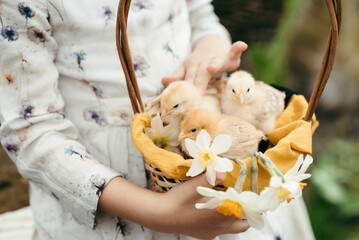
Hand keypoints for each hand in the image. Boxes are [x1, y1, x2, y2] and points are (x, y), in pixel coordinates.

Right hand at [99, 173, 248, 238]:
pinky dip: (222, 225)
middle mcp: (220, 226)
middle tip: (243, 200)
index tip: (252, 194)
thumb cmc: (179, 199)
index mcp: (222, 213)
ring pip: (233, 229)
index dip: (250, 202)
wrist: (162, 216)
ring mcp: (213, 233)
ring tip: (232, 207)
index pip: (245, 209)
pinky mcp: (205, 236)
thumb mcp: (195, 185)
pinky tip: (214, 216)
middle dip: (246, 212)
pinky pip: (219, 232)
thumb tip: (224, 170)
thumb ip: (211, 177)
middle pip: (243, 222)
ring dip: (235, 219)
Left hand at [162, 35, 247, 92]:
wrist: (211, 44)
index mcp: (193, 66)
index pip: (189, 78)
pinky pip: (234, 51)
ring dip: (215, 64)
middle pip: (201, 73)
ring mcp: (217, 58)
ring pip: (216, 61)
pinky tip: (242, 45)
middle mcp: (204, 62)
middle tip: (198, 92)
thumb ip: (178, 76)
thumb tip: (162, 82)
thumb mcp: (187, 68)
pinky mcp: (230, 55)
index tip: (185, 97)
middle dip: (199, 82)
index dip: (188, 86)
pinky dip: (237, 48)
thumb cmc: (198, 62)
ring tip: (212, 68)